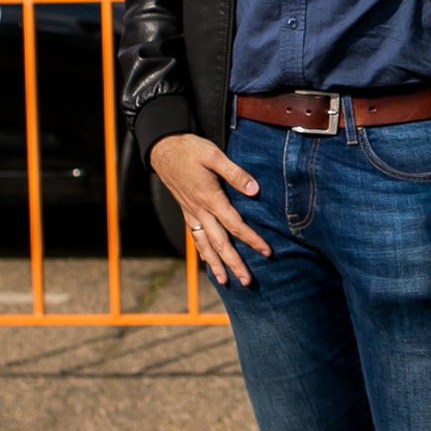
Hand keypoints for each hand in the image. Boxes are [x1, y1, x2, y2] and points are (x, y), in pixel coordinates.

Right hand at [148, 133, 270, 285]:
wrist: (163, 148)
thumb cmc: (190, 149)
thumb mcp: (214, 155)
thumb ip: (235, 173)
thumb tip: (254, 190)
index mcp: (210, 198)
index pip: (235, 225)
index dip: (252, 240)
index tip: (266, 252)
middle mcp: (200, 210)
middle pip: (220, 243)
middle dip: (234, 264)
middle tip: (248, 282)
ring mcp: (191, 212)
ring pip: (205, 244)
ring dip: (216, 264)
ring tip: (225, 281)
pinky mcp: (186, 211)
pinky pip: (195, 237)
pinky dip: (202, 251)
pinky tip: (208, 260)